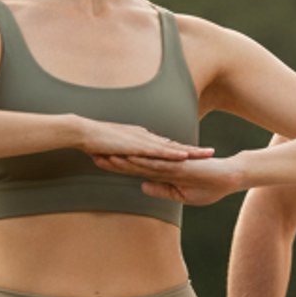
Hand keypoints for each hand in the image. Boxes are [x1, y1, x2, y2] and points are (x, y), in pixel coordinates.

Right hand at [78, 119, 213, 164]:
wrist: (83, 131)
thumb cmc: (96, 142)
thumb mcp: (117, 151)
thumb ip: (128, 156)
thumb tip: (136, 164)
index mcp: (143, 140)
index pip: (167, 146)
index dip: (183, 150)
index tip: (198, 154)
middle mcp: (146, 137)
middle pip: (175, 145)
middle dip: (194, 150)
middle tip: (212, 152)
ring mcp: (142, 140)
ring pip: (171, 147)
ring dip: (189, 151)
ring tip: (206, 155)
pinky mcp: (136, 145)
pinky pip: (157, 151)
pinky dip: (172, 154)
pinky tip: (184, 157)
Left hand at [103, 155, 249, 206]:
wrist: (231, 177)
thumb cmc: (210, 187)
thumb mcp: (180, 194)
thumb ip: (161, 189)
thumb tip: (142, 186)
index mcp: (163, 170)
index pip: (135, 167)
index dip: (117, 165)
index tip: (98, 161)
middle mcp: (163, 164)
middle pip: (133, 162)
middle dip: (112, 159)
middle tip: (90, 154)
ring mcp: (171, 164)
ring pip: (141, 162)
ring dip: (121, 160)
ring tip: (101, 156)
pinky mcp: (179, 165)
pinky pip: (157, 165)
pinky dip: (142, 163)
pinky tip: (127, 159)